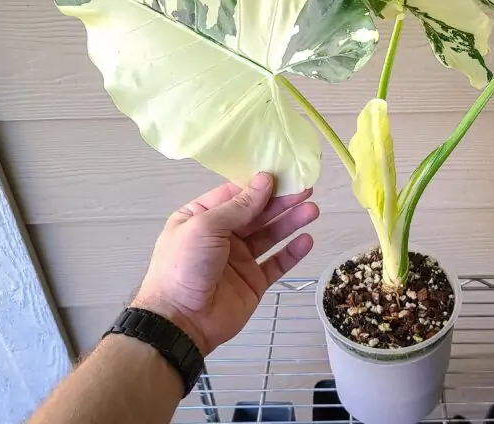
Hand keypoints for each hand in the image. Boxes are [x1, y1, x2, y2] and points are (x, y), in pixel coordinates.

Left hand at [132, 173, 317, 354]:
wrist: (180, 321)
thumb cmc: (184, 266)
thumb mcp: (205, 227)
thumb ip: (239, 205)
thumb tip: (265, 179)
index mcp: (203, 217)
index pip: (236, 194)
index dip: (260, 183)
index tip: (285, 172)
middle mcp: (222, 235)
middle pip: (257, 212)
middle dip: (281, 201)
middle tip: (306, 189)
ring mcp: (239, 259)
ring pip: (270, 235)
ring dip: (290, 222)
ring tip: (313, 210)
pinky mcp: (253, 282)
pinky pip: (276, 263)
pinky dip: (292, 252)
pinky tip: (306, 240)